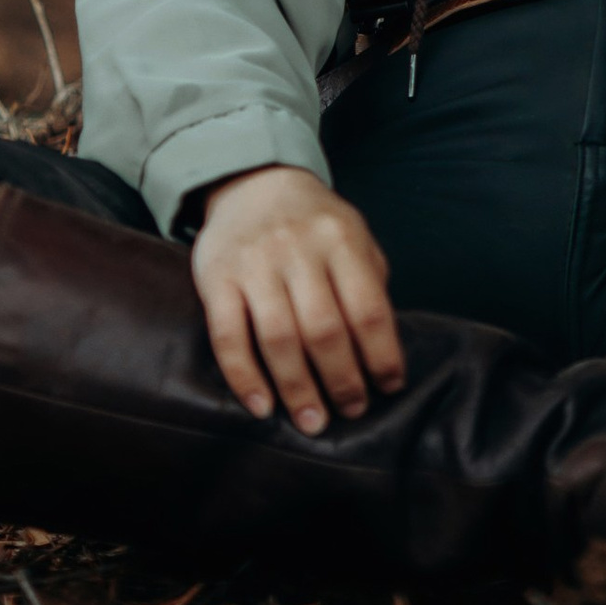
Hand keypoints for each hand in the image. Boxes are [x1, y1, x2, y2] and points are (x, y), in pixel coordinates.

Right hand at [190, 165, 405, 432]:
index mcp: (341, 240)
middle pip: (325, 329)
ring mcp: (255, 264)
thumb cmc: (314, 224)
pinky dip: (245, 378)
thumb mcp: (353, 236)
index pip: (369, 307)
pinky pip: (229, 337)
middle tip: (351, 412)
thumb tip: (383, 351)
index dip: (382, 355)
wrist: (253, 182)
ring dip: (298, 389)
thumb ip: (369, 283)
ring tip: (312, 422)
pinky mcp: (217, 279)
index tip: (389, 387)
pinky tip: (262, 407)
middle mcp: (298, 250)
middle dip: (342, 380)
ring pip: (279, 338)